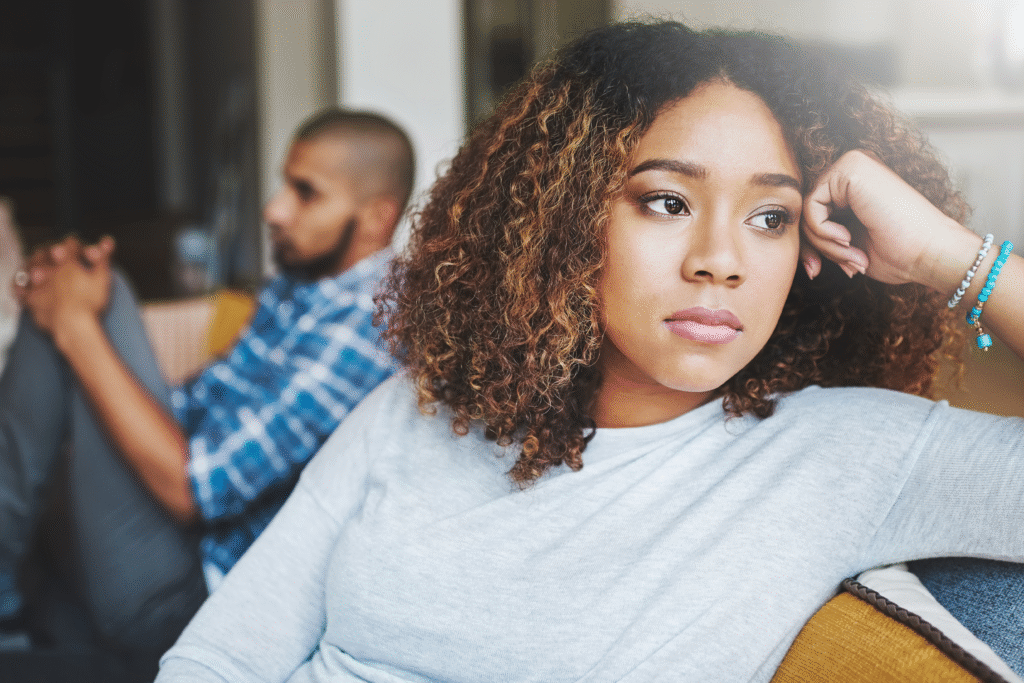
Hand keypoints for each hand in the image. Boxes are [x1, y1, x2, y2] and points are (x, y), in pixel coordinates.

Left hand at [20, 235, 115, 335]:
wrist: (73, 325)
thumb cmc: (90, 302)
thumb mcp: (102, 278)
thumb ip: (103, 258)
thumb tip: (107, 241)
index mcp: (68, 263)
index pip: (69, 245)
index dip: (75, 245)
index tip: (78, 249)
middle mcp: (50, 270)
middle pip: (45, 252)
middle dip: (50, 251)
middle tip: (55, 254)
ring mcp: (38, 284)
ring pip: (30, 267)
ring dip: (34, 264)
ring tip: (39, 267)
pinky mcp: (31, 300)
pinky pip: (20, 289)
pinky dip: (21, 285)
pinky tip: (26, 285)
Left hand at [800, 150, 970, 287]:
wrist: (930, 253)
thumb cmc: (900, 254)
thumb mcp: (849, 248)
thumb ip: (823, 238)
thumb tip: (799, 250)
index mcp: (854, 186)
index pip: (812, 214)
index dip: (810, 246)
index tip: (816, 271)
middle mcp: (852, 170)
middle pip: (805, 211)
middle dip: (815, 246)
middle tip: (843, 266)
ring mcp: (852, 165)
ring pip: (807, 209)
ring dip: (823, 243)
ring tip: (853, 255)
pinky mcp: (850, 168)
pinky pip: (811, 205)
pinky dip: (822, 232)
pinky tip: (849, 239)